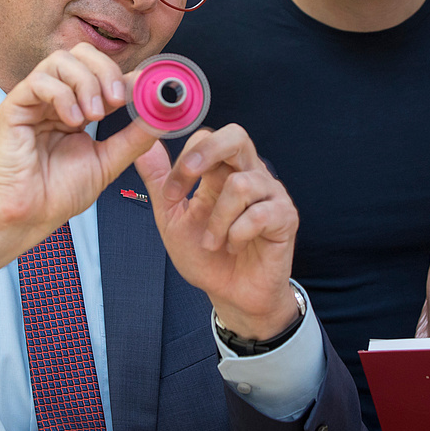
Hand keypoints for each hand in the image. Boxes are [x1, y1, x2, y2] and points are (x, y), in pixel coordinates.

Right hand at [0, 44, 157, 293]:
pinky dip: (62, 95)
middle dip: (106, 70)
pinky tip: (72, 121)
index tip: (143, 91)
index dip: (124, 76)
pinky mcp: (13, 108)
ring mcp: (34, 101)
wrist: (28, 217)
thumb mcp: (109, 161)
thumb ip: (134, 137)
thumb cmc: (59, 193)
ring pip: (61, 60)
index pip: (102, 71)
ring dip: (86, 82)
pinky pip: (39, 81)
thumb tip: (160, 116)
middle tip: (117, 99)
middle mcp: (56, 98)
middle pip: (81, 53)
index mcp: (79, 106)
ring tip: (93, 116)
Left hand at [135, 124, 299, 340]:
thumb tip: (144, 150)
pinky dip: (237, 235)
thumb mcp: (173, 219)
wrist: (232, 294)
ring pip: (241, 184)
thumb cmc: (207, 256)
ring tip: (213, 242)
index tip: (171, 192)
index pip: (207, 139)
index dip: (185, 158)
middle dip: (208, 152)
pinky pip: (259, 214)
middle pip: (236, 135)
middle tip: (188, 176)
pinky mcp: (285, 216)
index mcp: (222, 171)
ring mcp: (270, 193)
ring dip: (218, 220)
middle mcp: (249, 174)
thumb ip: (160, 184)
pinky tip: (235, 246)